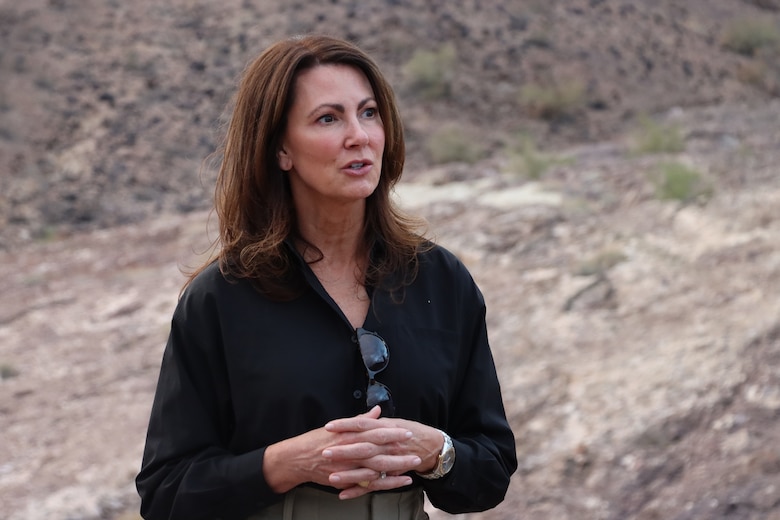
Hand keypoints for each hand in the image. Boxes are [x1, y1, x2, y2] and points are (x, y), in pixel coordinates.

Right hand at [262, 407, 418, 494]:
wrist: (296, 459)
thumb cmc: (316, 440)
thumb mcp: (338, 427)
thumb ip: (360, 420)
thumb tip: (377, 411)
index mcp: (348, 434)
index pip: (373, 432)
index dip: (391, 432)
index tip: (407, 431)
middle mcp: (349, 450)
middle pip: (378, 450)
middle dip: (398, 450)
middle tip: (416, 448)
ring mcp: (347, 467)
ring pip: (376, 468)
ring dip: (396, 467)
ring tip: (413, 466)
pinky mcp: (345, 480)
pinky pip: (369, 483)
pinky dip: (385, 483)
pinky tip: (400, 482)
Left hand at [323, 406, 444, 498]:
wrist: (432, 447)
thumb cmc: (411, 432)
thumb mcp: (393, 422)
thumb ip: (376, 421)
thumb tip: (364, 415)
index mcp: (386, 428)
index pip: (362, 425)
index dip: (345, 425)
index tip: (329, 426)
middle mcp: (387, 445)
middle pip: (363, 447)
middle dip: (344, 451)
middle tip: (325, 452)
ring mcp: (390, 461)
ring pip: (368, 469)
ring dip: (350, 475)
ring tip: (331, 478)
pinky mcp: (391, 475)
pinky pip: (374, 485)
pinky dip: (359, 491)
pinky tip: (344, 494)